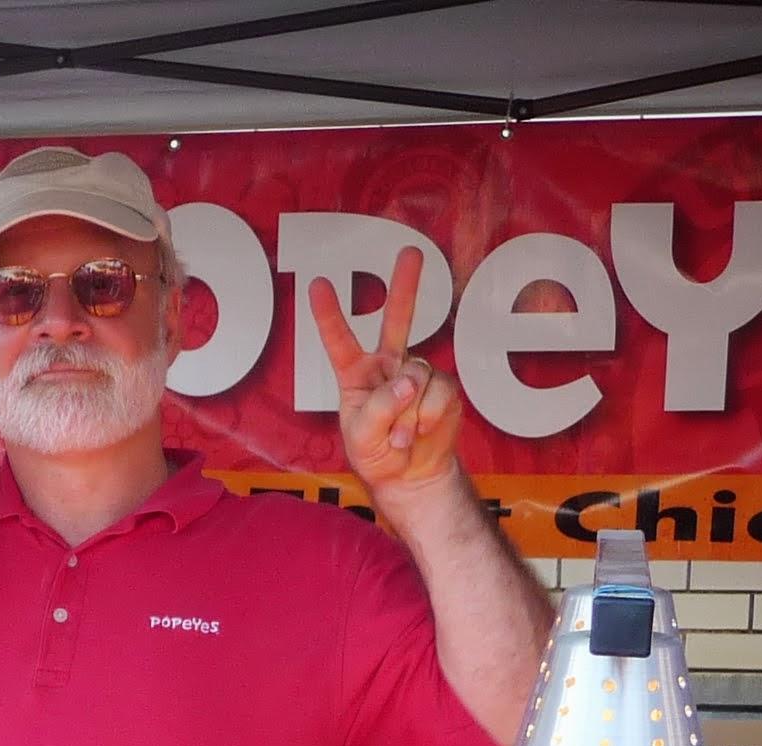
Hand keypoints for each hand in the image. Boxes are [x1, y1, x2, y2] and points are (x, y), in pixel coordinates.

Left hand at [308, 247, 461, 499]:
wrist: (411, 479)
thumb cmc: (377, 456)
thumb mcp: (362, 438)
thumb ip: (379, 408)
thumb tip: (408, 382)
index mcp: (357, 375)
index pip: (340, 341)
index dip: (329, 314)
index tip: (317, 284)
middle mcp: (388, 366)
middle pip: (398, 320)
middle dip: (405, 286)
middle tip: (412, 251)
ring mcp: (417, 375)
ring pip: (416, 375)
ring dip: (408, 413)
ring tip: (401, 437)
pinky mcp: (444, 389)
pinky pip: (438, 393)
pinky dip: (428, 416)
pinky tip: (423, 431)